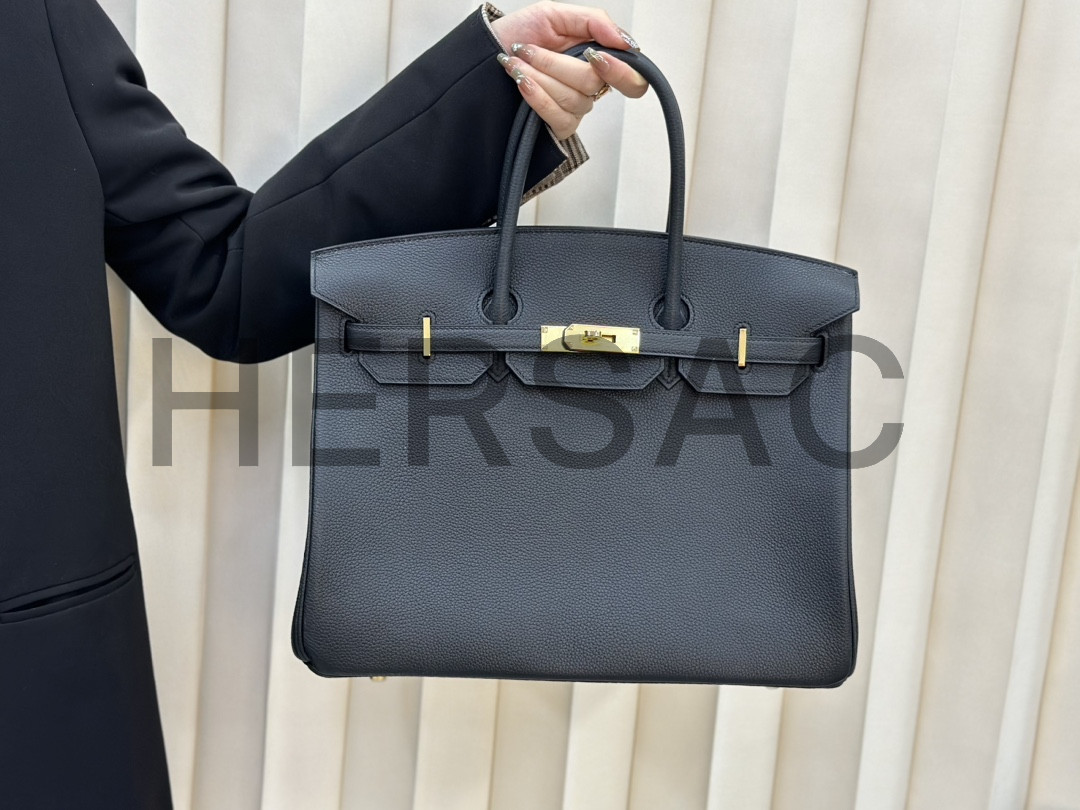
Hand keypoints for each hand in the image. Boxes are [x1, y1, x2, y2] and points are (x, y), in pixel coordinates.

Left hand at [491, 1, 648, 139]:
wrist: (486, 52)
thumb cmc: (519, 34)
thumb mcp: (555, 15)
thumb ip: (595, 22)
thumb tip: (624, 41)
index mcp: (597, 60)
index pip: (632, 80)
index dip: (621, 72)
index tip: (594, 56)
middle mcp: (589, 87)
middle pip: (593, 84)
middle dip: (556, 64)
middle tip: (530, 50)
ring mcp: (575, 108)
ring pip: (573, 99)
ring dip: (539, 76)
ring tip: (516, 61)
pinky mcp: (558, 126)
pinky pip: (559, 118)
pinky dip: (537, 96)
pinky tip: (522, 81)